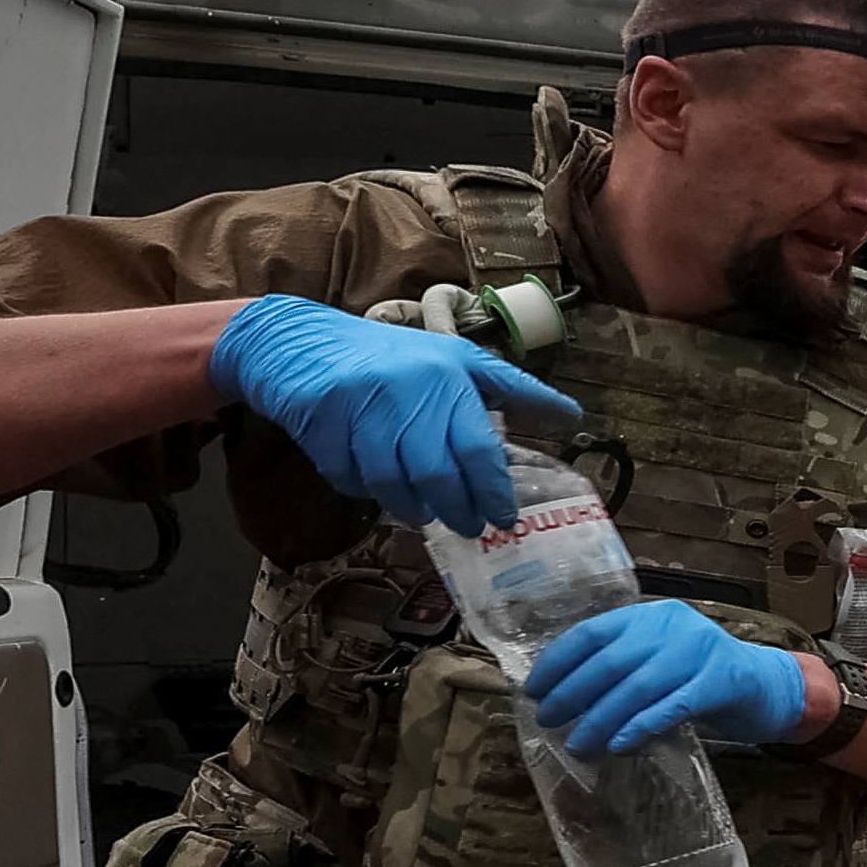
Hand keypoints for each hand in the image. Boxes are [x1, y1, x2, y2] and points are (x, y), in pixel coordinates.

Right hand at [207, 292, 578, 537]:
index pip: (477, 446)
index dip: (492, 489)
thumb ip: (511, 389)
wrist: (295, 339)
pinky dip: (363, 489)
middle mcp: (405, 388)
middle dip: (456, 509)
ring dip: (411, 507)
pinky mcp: (319, 420)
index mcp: (446, 373)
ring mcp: (359, 404)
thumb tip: (571, 415)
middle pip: (436, 472)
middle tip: (469, 527)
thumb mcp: (455, 360)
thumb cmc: (391, 358)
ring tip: (426, 514)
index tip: (504, 517)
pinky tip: (375, 485)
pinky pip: (348, 476)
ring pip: (391, 481)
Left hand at [523, 599, 811, 757]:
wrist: (771, 685)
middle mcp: (673, 626)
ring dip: (600, 719)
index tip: (533, 690)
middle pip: (609, 661)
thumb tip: (562, 696)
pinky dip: (641, 726)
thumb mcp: (661, 660)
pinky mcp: (722, 681)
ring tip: (579, 744)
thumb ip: (624, 668)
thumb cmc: (704, 678)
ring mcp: (700, 651)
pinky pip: (672, 706)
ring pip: (637, 686)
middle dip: (572, 694)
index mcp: (651, 616)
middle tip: (548, 721)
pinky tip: (619, 744)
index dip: (558, 662)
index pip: (592, 633)